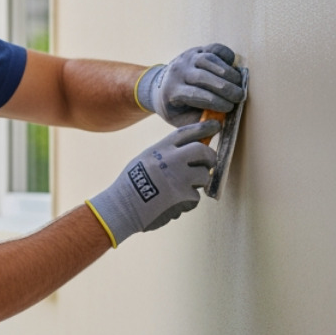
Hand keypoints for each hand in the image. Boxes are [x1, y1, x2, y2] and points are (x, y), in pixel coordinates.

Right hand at [87, 120, 219, 246]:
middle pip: (202, 151)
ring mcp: (178, 177)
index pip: (185, 133)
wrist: (121, 209)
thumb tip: (189, 154)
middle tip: (208, 164)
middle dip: (209, 158)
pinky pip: (196, 197)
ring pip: (204, 176)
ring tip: (181, 190)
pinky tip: (171, 204)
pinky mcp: (184, 195)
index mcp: (159, 150)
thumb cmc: (130, 187)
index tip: (215, 125)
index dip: (202, 127)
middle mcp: (170, 159)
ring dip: (197, 184)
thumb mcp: (143, 161)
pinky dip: (187, 202)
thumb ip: (165, 155)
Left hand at [136, 43, 245, 125]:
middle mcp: (177, 72)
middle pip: (202, 77)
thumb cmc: (176, 107)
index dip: (214, 102)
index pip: (193, 94)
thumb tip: (217, 125)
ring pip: (208, 60)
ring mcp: (186, 59)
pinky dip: (226, 55)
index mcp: (171, 91)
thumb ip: (197, 123)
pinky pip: (214, 48)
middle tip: (240, 97)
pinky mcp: (196, 50)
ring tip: (239, 84)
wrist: (159, 86)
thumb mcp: (180, 120)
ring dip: (228, 73)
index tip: (229, 108)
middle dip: (225, 88)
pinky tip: (233, 66)